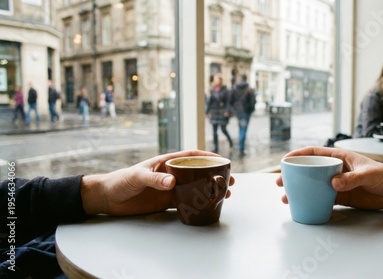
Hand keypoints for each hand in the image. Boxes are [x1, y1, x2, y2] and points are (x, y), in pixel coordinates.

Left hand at [81, 150, 234, 215]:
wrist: (108, 197)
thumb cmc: (121, 180)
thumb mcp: (137, 177)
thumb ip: (154, 179)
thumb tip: (173, 183)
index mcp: (166, 162)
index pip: (191, 156)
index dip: (208, 156)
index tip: (222, 160)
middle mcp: (171, 174)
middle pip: (198, 172)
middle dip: (215, 175)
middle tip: (230, 181)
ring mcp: (170, 189)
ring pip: (195, 188)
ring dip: (210, 191)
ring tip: (225, 195)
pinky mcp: (166, 202)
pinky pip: (186, 202)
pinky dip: (198, 204)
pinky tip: (208, 207)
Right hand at [276, 146, 382, 209]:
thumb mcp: (369, 175)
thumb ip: (351, 178)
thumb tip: (332, 183)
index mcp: (339, 157)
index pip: (314, 152)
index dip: (298, 155)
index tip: (285, 160)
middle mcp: (335, 169)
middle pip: (309, 169)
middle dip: (292, 175)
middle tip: (280, 183)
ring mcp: (337, 183)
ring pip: (312, 185)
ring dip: (299, 190)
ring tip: (286, 198)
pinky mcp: (341, 196)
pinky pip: (321, 197)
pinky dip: (311, 200)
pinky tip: (302, 205)